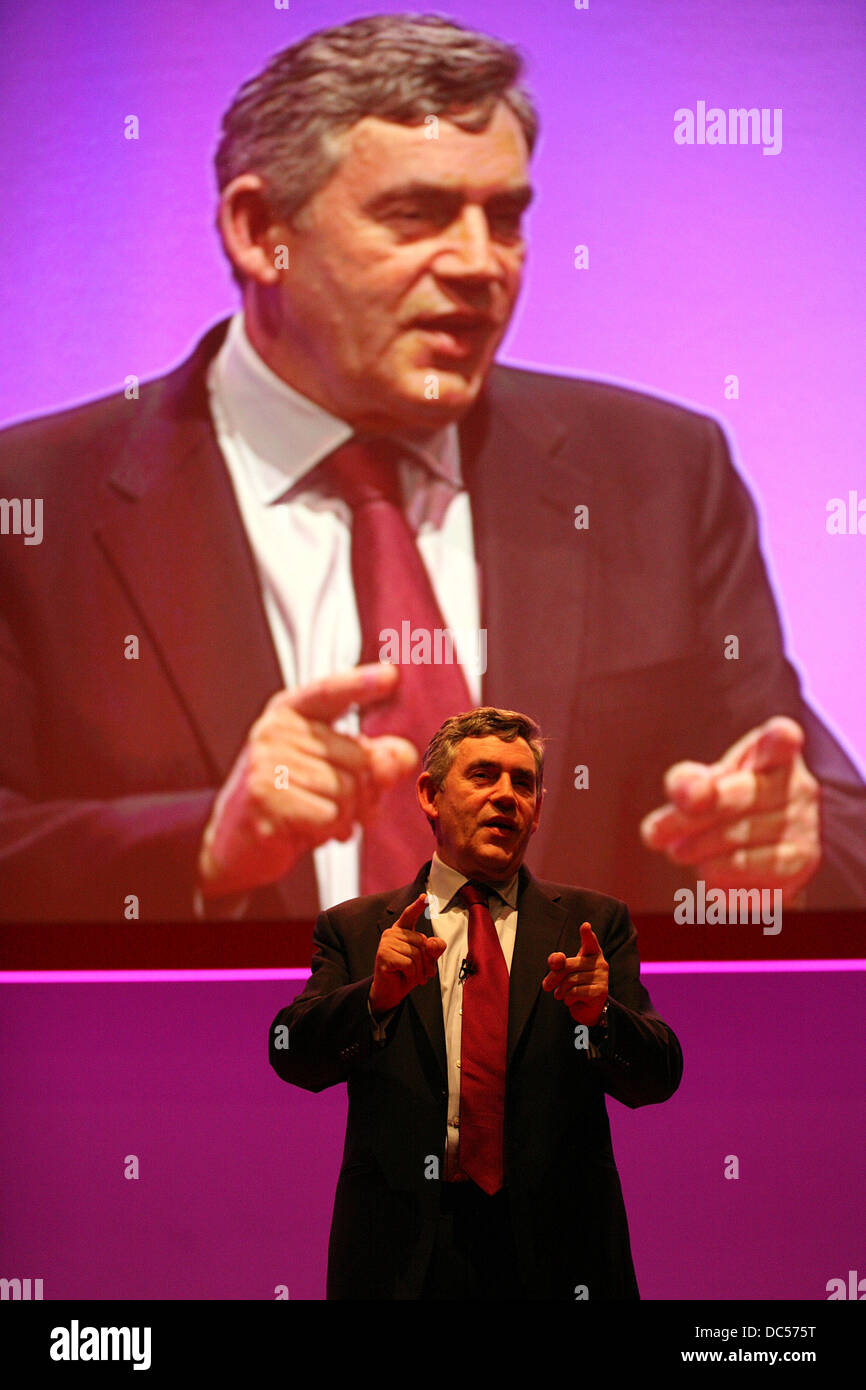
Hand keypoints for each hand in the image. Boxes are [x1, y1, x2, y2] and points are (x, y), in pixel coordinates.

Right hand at [198, 664, 417, 897]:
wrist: (235, 845)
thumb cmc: (290, 802)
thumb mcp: (332, 773)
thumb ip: (372, 759)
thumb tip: (403, 756)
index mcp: (291, 713)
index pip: (331, 692)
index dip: (361, 683)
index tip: (392, 674)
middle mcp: (276, 730)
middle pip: (360, 758)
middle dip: (365, 793)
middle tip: (346, 810)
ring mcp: (266, 762)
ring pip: (348, 790)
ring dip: (345, 816)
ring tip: (320, 820)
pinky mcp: (265, 798)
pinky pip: (329, 815)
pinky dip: (328, 831)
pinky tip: (306, 832)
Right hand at [368, 894, 446, 1016]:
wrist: (390, 992)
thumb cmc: (407, 973)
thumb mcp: (426, 961)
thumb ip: (433, 949)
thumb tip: (433, 943)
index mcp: (402, 930)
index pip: (410, 915)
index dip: (418, 906)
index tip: (425, 897)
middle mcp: (392, 933)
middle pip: (422, 942)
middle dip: (427, 961)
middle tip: (425, 973)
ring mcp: (386, 943)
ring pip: (416, 954)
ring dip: (420, 970)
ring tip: (416, 977)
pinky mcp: (383, 956)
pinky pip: (408, 963)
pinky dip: (412, 974)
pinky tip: (406, 976)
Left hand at [542, 923, 608, 1025]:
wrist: (587, 1008)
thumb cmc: (576, 984)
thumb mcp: (565, 971)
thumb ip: (558, 962)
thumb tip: (555, 962)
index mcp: (592, 953)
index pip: (589, 942)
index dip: (587, 935)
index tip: (585, 926)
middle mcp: (600, 963)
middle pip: (568, 965)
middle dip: (554, 977)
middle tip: (546, 986)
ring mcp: (602, 977)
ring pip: (570, 981)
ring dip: (561, 991)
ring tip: (562, 994)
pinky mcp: (601, 991)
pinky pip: (574, 992)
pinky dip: (567, 998)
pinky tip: (571, 1000)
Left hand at [639, 716, 820, 902]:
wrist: (760, 849)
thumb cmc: (725, 802)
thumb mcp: (702, 784)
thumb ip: (687, 783)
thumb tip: (689, 797)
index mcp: (776, 752)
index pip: (784, 739)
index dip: (784, 737)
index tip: (785, 734)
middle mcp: (800, 786)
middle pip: (738, 796)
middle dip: (687, 818)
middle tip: (653, 833)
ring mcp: (805, 824)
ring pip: (735, 837)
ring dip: (695, 848)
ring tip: (679, 850)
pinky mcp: (800, 863)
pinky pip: (742, 868)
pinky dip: (712, 872)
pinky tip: (704, 867)